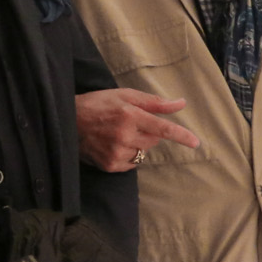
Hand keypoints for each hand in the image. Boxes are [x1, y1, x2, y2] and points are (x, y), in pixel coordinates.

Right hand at [77, 88, 199, 170]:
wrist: (66, 121)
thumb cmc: (98, 104)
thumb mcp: (125, 96)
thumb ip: (154, 102)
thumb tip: (180, 103)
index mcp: (129, 116)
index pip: (162, 128)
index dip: (181, 135)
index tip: (195, 143)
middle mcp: (124, 137)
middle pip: (154, 141)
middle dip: (148, 132)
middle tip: (129, 123)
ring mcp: (116, 153)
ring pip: (143, 153)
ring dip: (137, 145)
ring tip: (117, 134)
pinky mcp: (110, 165)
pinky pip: (132, 164)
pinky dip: (128, 155)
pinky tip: (113, 145)